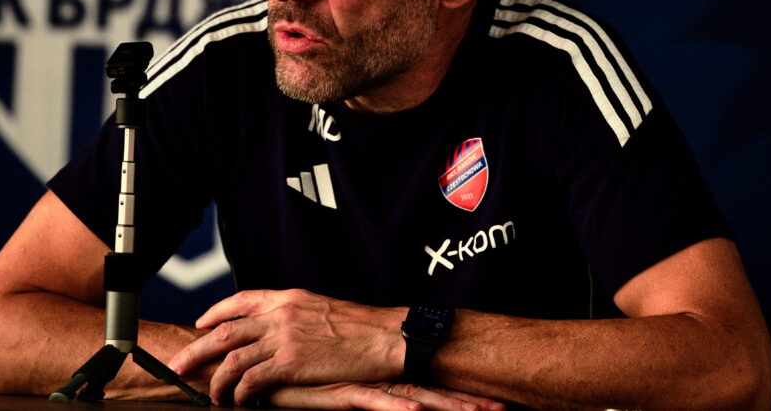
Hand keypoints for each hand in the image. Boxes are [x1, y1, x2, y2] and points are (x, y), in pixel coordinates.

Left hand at [168, 289, 405, 403]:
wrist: (384, 336)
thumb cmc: (360, 326)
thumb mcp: (321, 308)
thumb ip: (294, 313)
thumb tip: (278, 324)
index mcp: (287, 297)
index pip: (240, 300)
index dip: (216, 313)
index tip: (201, 324)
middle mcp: (280, 314)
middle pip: (224, 331)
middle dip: (197, 350)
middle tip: (178, 365)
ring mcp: (284, 338)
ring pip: (232, 359)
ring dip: (216, 380)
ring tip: (211, 395)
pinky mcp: (291, 363)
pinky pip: (252, 379)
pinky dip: (240, 392)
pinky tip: (239, 400)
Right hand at [265, 382, 505, 410]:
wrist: (263, 364)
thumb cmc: (296, 374)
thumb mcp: (332, 383)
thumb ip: (355, 386)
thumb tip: (386, 392)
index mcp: (380, 375)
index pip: (427, 383)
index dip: (458, 389)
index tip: (492, 397)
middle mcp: (377, 379)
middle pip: (431, 392)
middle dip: (467, 401)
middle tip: (507, 408)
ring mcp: (361, 385)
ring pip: (413, 399)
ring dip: (447, 407)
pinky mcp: (339, 394)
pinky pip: (373, 403)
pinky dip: (397, 409)